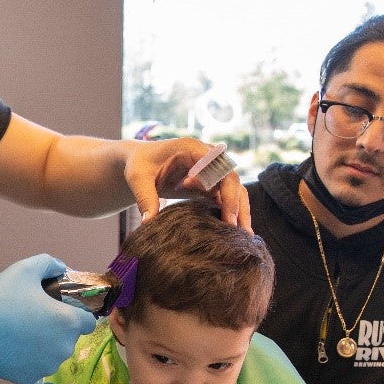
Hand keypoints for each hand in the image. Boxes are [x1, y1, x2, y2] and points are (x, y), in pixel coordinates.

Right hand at [0, 254, 96, 383]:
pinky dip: (29, 357)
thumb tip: (61, 268)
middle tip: (34, 315)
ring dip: (44, 343)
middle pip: (70, 337)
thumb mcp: (25, 269)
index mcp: (68, 322)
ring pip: (53, 352)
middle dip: (58, 327)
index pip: (89, 321)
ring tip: (21, 331)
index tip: (61, 308)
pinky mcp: (30, 378)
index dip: (78, 312)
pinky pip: (37, 365)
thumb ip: (50, 264)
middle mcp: (63, 348)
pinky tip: (12, 345)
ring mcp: (47, 366)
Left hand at [124, 137, 252, 230]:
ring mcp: (211, 171)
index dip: (222, 188)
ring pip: (234, 190)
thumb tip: (149, 223)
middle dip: (235, 203)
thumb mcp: (138, 179)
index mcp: (192, 148)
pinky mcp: (209, 184)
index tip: (222, 209)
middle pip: (231, 178)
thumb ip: (145, 198)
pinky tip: (234, 233)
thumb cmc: (139, 165)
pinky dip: (231, 213)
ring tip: (244, 235)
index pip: (217, 165)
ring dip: (240, 210)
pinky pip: (225, 198)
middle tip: (235, 228)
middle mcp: (207, 158)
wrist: (140, 163)